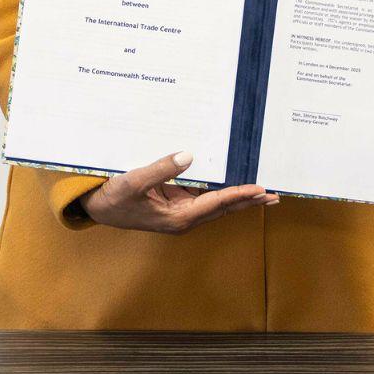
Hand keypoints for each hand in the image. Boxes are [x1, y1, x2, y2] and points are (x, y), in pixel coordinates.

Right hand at [79, 151, 277, 233]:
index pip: (216, 204)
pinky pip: (202, 196)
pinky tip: (230, 182)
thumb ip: (161, 169)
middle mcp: (184, 218)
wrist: (98, 209)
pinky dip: (219, 190)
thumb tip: (188, 156)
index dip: (239, 195)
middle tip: (275, 196)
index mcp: (178, 218)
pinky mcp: (174, 204)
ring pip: (215, 203)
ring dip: (238, 197)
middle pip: (223, 208)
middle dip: (248, 201)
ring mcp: (180, 212)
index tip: (260, 190)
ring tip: (262, 191)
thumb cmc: (114, 199)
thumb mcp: (134, 182)